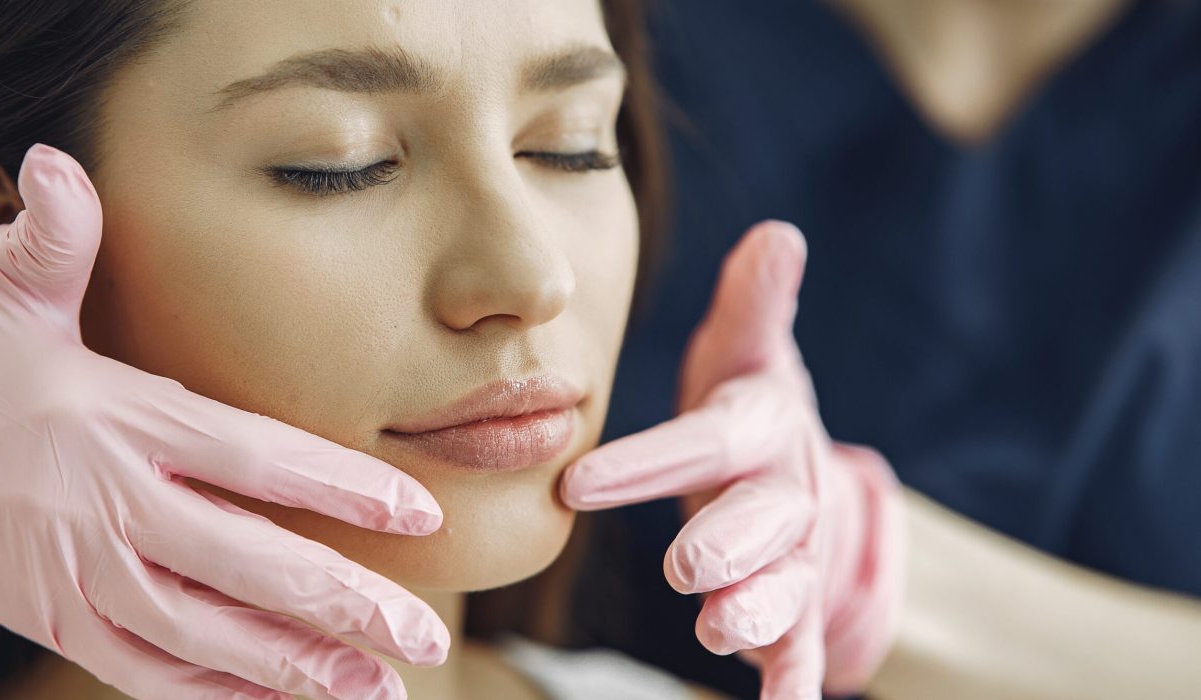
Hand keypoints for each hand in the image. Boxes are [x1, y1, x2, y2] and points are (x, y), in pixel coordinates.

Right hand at [0, 144, 447, 699]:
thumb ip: (51, 238)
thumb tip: (56, 160)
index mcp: (122, 420)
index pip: (255, 458)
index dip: (342, 487)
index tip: (418, 510)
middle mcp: (113, 506)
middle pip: (251, 564)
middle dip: (346, 604)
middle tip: (424, 635)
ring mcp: (85, 576)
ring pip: (210, 636)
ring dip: (298, 667)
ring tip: (376, 688)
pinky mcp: (58, 620)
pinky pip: (150, 673)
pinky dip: (219, 692)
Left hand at [561, 221, 904, 698]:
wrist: (801, 473)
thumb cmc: (747, 411)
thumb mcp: (748, 355)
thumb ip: (754, 305)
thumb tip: (778, 232)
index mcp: (760, 427)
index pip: (707, 441)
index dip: (649, 462)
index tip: (581, 481)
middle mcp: (788, 491)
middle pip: (763, 517)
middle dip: (727, 541)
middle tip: (681, 564)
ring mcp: (797, 554)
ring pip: (785, 583)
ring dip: (757, 607)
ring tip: (715, 629)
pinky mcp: (798, 604)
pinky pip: (800, 643)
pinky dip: (793, 676)